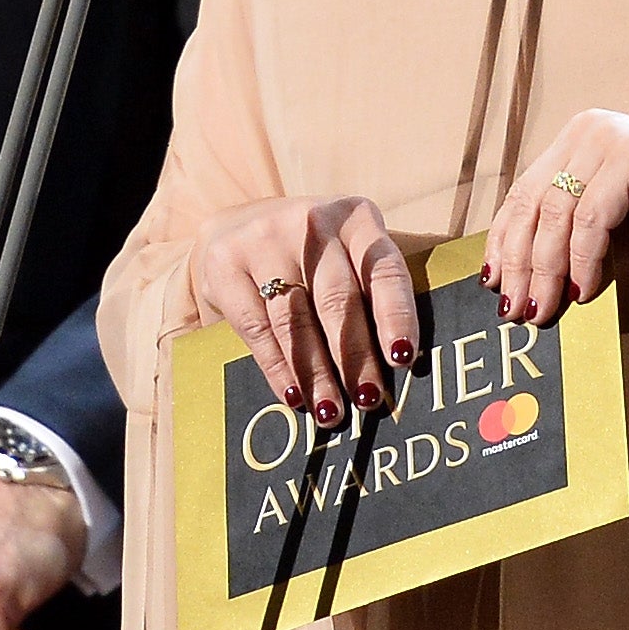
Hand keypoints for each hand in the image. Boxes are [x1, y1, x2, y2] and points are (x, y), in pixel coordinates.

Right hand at [192, 195, 421, 422]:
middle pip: (337, 300)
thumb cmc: (312, 256)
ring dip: (316, 373)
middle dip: (355, 357)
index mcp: (356, 218)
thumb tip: (396, 368)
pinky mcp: (225, 263)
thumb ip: (371, 295)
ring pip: (295, 319)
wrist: (238, 226)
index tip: (402, 358)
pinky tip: (293, 394)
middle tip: (366, 399)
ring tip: (330, 411)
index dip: (396, 315)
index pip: (384, 270)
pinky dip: (277, 367)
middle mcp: (311, 221)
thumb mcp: (346, 255)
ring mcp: (264, 238)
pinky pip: (256, 327)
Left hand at [483, 111, 628, 323]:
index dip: (503, 244)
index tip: (496, 288)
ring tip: (544, 309)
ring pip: (558, 214)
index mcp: (577, 142)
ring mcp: (610, 139)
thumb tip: (528, 286)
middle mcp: (587, 132)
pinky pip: (593, 218)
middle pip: (532, 205)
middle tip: (515, 311)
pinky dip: (585, 259)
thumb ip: (576, 244)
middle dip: (519, 264)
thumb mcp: (619, 232)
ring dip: (546, 270)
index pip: (523, 196)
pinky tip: (586, 291)